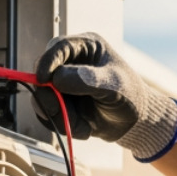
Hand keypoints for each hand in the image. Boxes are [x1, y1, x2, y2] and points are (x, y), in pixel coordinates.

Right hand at [34, 33, 176, 161]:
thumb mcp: (114, 85)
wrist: (134, 122)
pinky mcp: (60, 103)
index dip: (46, 62)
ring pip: (42, 98)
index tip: (43, 79)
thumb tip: (57, 78)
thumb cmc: (130, 95)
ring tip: (84, 125)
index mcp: (85, 47)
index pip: (58, 47)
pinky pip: (48, 114)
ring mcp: (62, 85)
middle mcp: (69, 63)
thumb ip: (87, 80)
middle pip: (42, 74)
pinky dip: (63, 125)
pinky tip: (85, 128)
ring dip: (59, 116)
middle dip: (49, 97)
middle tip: (61, 112)